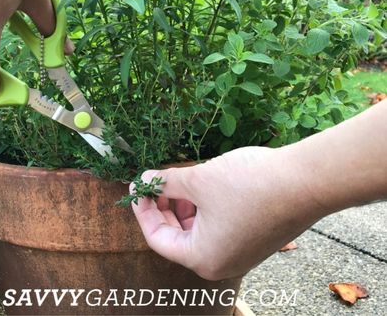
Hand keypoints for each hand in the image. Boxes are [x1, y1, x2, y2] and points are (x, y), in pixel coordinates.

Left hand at [131, 100, 386, 280]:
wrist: (303, 182)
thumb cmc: (247, 184)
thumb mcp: (198, 180)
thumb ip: (166, 183)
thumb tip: (145, 180)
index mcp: (202, 259)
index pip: (158, 238)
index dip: (144, 209)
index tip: (138, 184)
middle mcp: (221, 265)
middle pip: (179, 238)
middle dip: (165, 207)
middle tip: (158, 179)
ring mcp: (241, 255)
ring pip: (200, 232)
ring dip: (186, 206)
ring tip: (182, 178)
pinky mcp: (257, 241)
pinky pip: (221, 228)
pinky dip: (207, 209)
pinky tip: (207, 184)